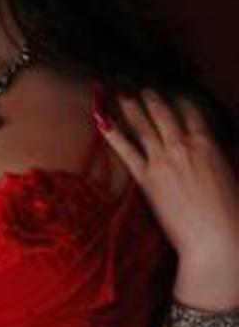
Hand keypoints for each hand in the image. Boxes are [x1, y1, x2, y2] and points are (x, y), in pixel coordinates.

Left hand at [94, 88, 238, 261]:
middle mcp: (182, 146)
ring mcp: (161, 160)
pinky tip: (101, 120)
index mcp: (207, 143)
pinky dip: (113, 134)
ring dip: (131, 106)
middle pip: (163, 113)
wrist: (215, 238)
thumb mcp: (232, 174)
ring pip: (143, 125)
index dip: (179, 99)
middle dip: (151, 98)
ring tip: (121, 92)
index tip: (172, 93)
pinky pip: (126, 151)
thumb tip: (217, 147)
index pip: (190, 111)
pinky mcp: (146, 178)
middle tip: (142, 88)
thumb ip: (220, 155)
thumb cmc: (231, 212)